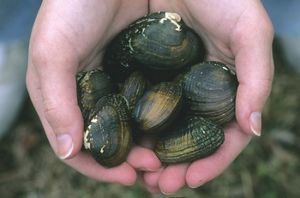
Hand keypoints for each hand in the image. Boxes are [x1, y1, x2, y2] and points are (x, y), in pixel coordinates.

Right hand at [26, 0, 161, 185]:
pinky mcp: (140, 71)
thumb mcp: (52, 51)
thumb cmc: (71, 7)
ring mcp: (117, 84)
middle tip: (157, 169)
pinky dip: (162, 120)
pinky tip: (176, 128)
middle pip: (112, 141)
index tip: (129, 177)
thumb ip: (55, 101)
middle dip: (132, 160)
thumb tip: (68, 150)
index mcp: (67, 98)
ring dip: (150, 145)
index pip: (81, 146)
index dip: (102, 166)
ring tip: (169, 157)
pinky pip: (151, 103)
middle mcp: (93, 96)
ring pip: (134, 126)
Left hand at [139, 0, 273, 193]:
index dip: (211, 162)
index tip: (191, 180)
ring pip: (163, 130)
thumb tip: (252, 127)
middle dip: (176, 167)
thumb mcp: (249, 30)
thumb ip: (257, 77)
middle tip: (160, 186)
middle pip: (189, 140)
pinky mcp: (146, 74)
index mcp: (225, 90)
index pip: (223, 136)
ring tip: (140, 175)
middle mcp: (198, 92)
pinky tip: (125, 143)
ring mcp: (172, 85)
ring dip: (152, 156)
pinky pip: (140, 107)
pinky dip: (134, 129)